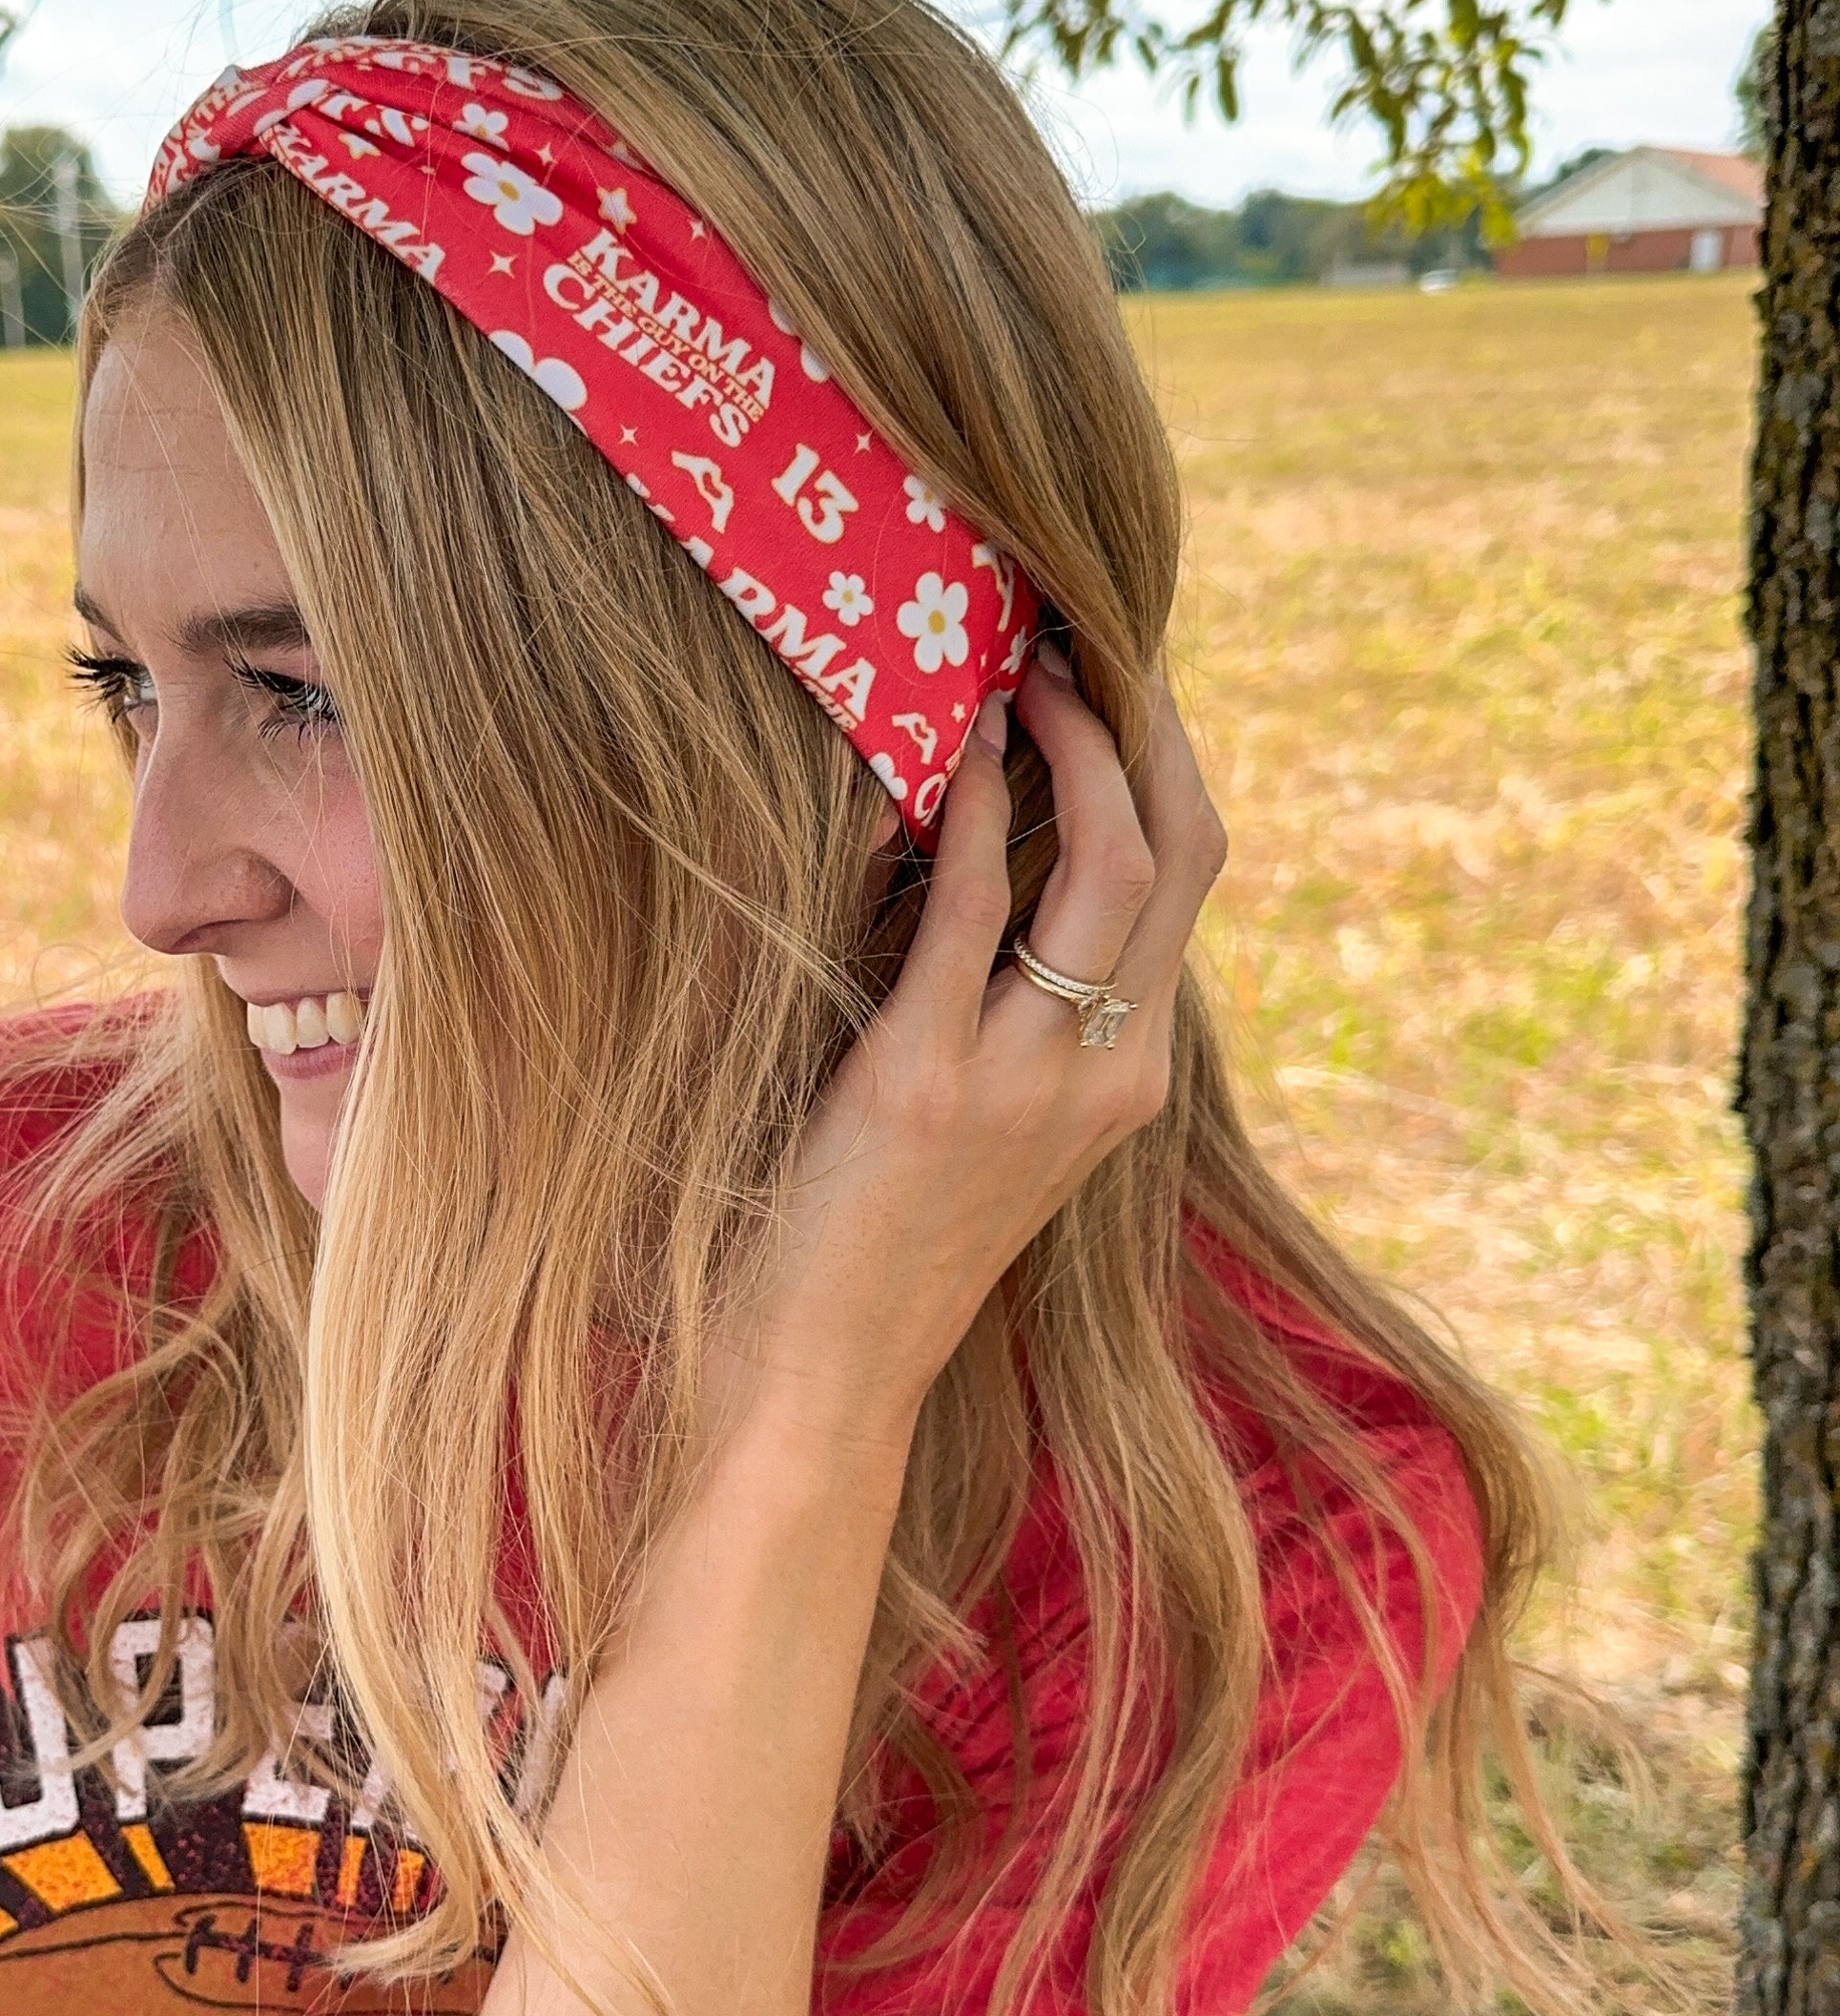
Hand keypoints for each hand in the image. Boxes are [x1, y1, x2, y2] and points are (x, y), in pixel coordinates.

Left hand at [727, 644, 1226, 1455]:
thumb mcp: (981, 1122)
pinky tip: (945, 755)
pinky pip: (972, 914)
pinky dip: (967, 815)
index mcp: (1130, 1078)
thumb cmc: (876, 1243)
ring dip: (1071, 744)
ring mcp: (1029, 1083)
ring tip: (1014, 669)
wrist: (825, 1378)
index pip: (1190, 876)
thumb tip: (977, 860)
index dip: (1163, 760)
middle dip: (1141, 725)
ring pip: (1109, 866)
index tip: (1110, 674)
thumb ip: (1005, 1013)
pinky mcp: (927, 1087)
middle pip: (1183, 850)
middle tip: (1073, 637)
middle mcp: (1108, 1075)